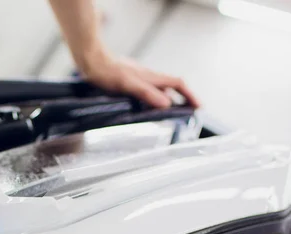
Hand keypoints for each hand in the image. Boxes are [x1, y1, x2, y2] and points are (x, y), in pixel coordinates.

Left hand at [78, 50, 200, 108]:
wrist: (92, 61)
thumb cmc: (108, 73)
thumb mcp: (128, 84)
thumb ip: (147, 93)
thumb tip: (167, 104)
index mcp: (152, 77)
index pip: (178, 84)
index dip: (190, 95)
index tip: (199, 107)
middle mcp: (149, 78)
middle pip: (172, 87)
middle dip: (183, 99)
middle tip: (188, 114)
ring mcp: (140, 79)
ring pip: (159, 90)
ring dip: (168, 101)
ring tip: (172, 115)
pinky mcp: (130, 82)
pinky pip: (147, 92)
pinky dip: (153, 101)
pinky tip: (147, 109)